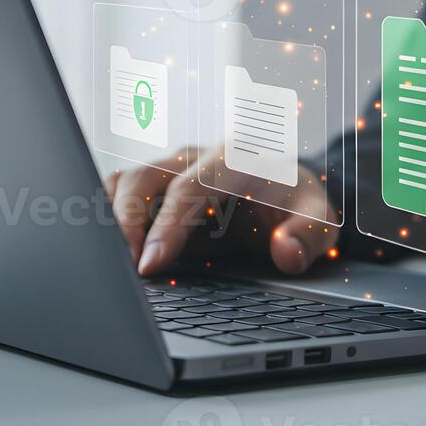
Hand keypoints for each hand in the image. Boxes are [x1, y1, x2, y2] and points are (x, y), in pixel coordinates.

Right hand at [107, 147, 340, 276]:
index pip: (191, 187)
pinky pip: (118, 192)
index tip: (151, 264)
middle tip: (123, 269)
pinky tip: (106, 249)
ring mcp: (171, 168)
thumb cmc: (297, 203)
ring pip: (123, 181)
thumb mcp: (320, 219)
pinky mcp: (155, 186)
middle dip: (126, 221)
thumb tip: (286, 252)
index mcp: (236, 158)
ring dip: (109, 218)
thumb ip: (309, 235)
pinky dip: (105, 216)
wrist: (287, 187)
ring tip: (109, 261)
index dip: (167, 225)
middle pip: (145, 177)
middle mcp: (196, 157)